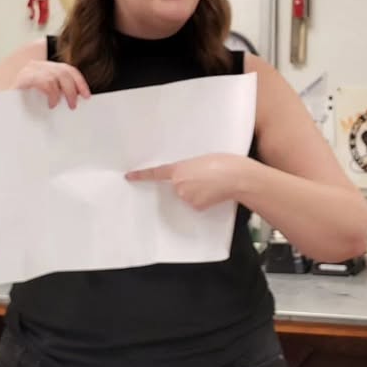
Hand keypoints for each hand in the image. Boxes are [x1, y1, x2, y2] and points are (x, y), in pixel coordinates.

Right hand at [11, 60, 89, 109]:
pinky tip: (51, 103)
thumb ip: (59, 93)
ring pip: (56, 75)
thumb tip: (79, 99)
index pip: (68, 69)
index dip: (80, 81)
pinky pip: (45, 81)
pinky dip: (52, 93)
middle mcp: (38, 65)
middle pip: (64, 71)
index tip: (87, 96)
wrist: (3, 113)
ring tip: (60, 105)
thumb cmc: (26, 106)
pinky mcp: (23, 78)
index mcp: (45, 69)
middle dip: (73, 89)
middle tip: (73, 105)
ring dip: (63, 92)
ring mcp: (29, 70)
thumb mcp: (47, 97)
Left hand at [126, 153, 251, 210]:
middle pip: (176, 186)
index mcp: (178, 169)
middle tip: (203, 176)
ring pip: (186, 196)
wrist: (237, 176)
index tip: (129, 177)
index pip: (155, 173)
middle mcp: (179, 185)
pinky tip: (213, 191)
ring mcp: (187, 198)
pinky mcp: (197, 207)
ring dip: (195, 191)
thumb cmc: (223, 163)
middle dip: (186, 182)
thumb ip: (188, 168)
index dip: (141, 175)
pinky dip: (203, 199)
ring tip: (211, 182)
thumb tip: (186, 179)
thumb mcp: (201, 160)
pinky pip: (195, 203)